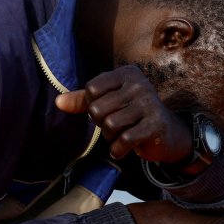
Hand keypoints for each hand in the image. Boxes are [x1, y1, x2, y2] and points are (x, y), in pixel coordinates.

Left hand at [55, 65, 192, 161]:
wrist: (165, 133)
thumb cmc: (131, 114)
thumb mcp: (108, 102)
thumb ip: (82, 100)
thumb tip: (58, 102)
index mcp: (127, 73)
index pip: (92, 89)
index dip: (92, 105)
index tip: (107, 110)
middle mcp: (140, 84)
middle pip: (97, 108)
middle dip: (101, 123)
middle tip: (113, 127)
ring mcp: (149, 104)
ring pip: (110, 125)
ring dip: (110, 138)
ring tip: (119, 136)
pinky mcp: (155, 125)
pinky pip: (124, 140)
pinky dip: (118, 150)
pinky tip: (122, 150)